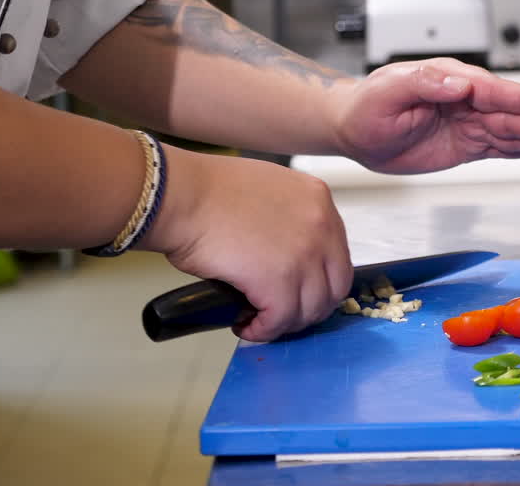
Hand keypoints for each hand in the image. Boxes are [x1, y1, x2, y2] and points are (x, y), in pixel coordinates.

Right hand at [141, 146, 352, 341]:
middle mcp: (321, 226)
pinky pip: (281, 320)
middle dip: (310, 306)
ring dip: (285, 321)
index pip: (336, 253)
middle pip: (334, 285)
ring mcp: (305, 255)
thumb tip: (284, 253)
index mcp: (318, 199)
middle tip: (283, 313)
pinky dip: (264, 330)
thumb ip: (289, 217)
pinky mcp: (280, 281)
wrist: (183, 196)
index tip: (300, 291)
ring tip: (259, 321)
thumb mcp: (269, 189)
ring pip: (310, 308)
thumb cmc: (208, 190)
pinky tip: (246, 326)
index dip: (319, 279)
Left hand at [329, 58, 519, 173]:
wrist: (354, 129)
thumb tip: (459, 84)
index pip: (494, 91)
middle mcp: (466, 99)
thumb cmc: (366, 105)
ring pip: (512, 131)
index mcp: (450, 81)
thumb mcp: (389, 90)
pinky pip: (501, 146)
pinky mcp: (467, 144)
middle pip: (511, 112)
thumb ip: (424, 83)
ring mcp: (469, 122)